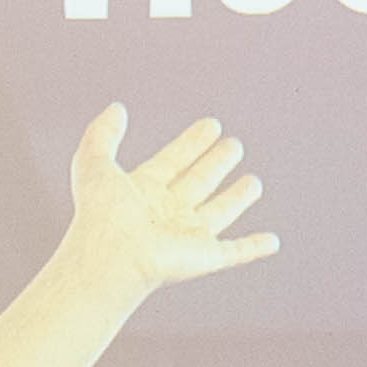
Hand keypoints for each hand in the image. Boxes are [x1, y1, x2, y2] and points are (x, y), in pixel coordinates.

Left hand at [42, 107, 277, 314]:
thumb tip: (117, 108)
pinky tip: (272, 243)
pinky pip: (236, 252)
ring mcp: (187, 237)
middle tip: (234, 145)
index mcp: (144, 191)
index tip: (212, 125)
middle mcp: (167, 214)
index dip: (192, 143)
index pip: (174, 160)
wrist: (111, 256)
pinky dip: (255, 248)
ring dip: (237, 198)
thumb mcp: (94, 162)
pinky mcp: (205, 257)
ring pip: (219, 213)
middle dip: (217, 164)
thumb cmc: (99, 213)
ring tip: (253, 183)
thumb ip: (102, 134)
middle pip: (199, 183)